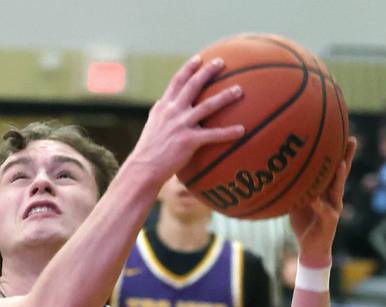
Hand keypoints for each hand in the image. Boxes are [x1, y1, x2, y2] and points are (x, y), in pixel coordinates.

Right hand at [126, 55, 244, 188]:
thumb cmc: (148, 150)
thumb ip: (158, 112)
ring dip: (225, 96)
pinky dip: (229, 132)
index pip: (176, 81)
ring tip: (239, 90)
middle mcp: (172, 112)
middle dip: (208, 71)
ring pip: (208, 106)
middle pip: (193, 86)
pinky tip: (242, 130)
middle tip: (221, 62)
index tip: (199, 58)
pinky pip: (213, 134)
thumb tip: (161, 102)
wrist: (144, 168)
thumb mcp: (150, 125)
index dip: (188, 68)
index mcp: (163, 107)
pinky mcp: (189, 141)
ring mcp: (181, 125)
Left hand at [290, 137, 356, 266]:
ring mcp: (334, 208)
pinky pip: (324, 211)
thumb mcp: (295, 202)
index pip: (332, 167)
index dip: (336, 151)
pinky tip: (315, 199)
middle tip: (352, 139)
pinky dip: (319, 205)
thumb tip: (276, 173)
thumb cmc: (303, 223)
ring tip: (341, 164)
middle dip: (347, 156)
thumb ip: (292, 188)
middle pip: (341, 173)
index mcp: (325, 190)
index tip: (339, 132)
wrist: (310, 248)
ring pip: (338, 190)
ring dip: (340, 177)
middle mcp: (333, 196)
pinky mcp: (330, 221)